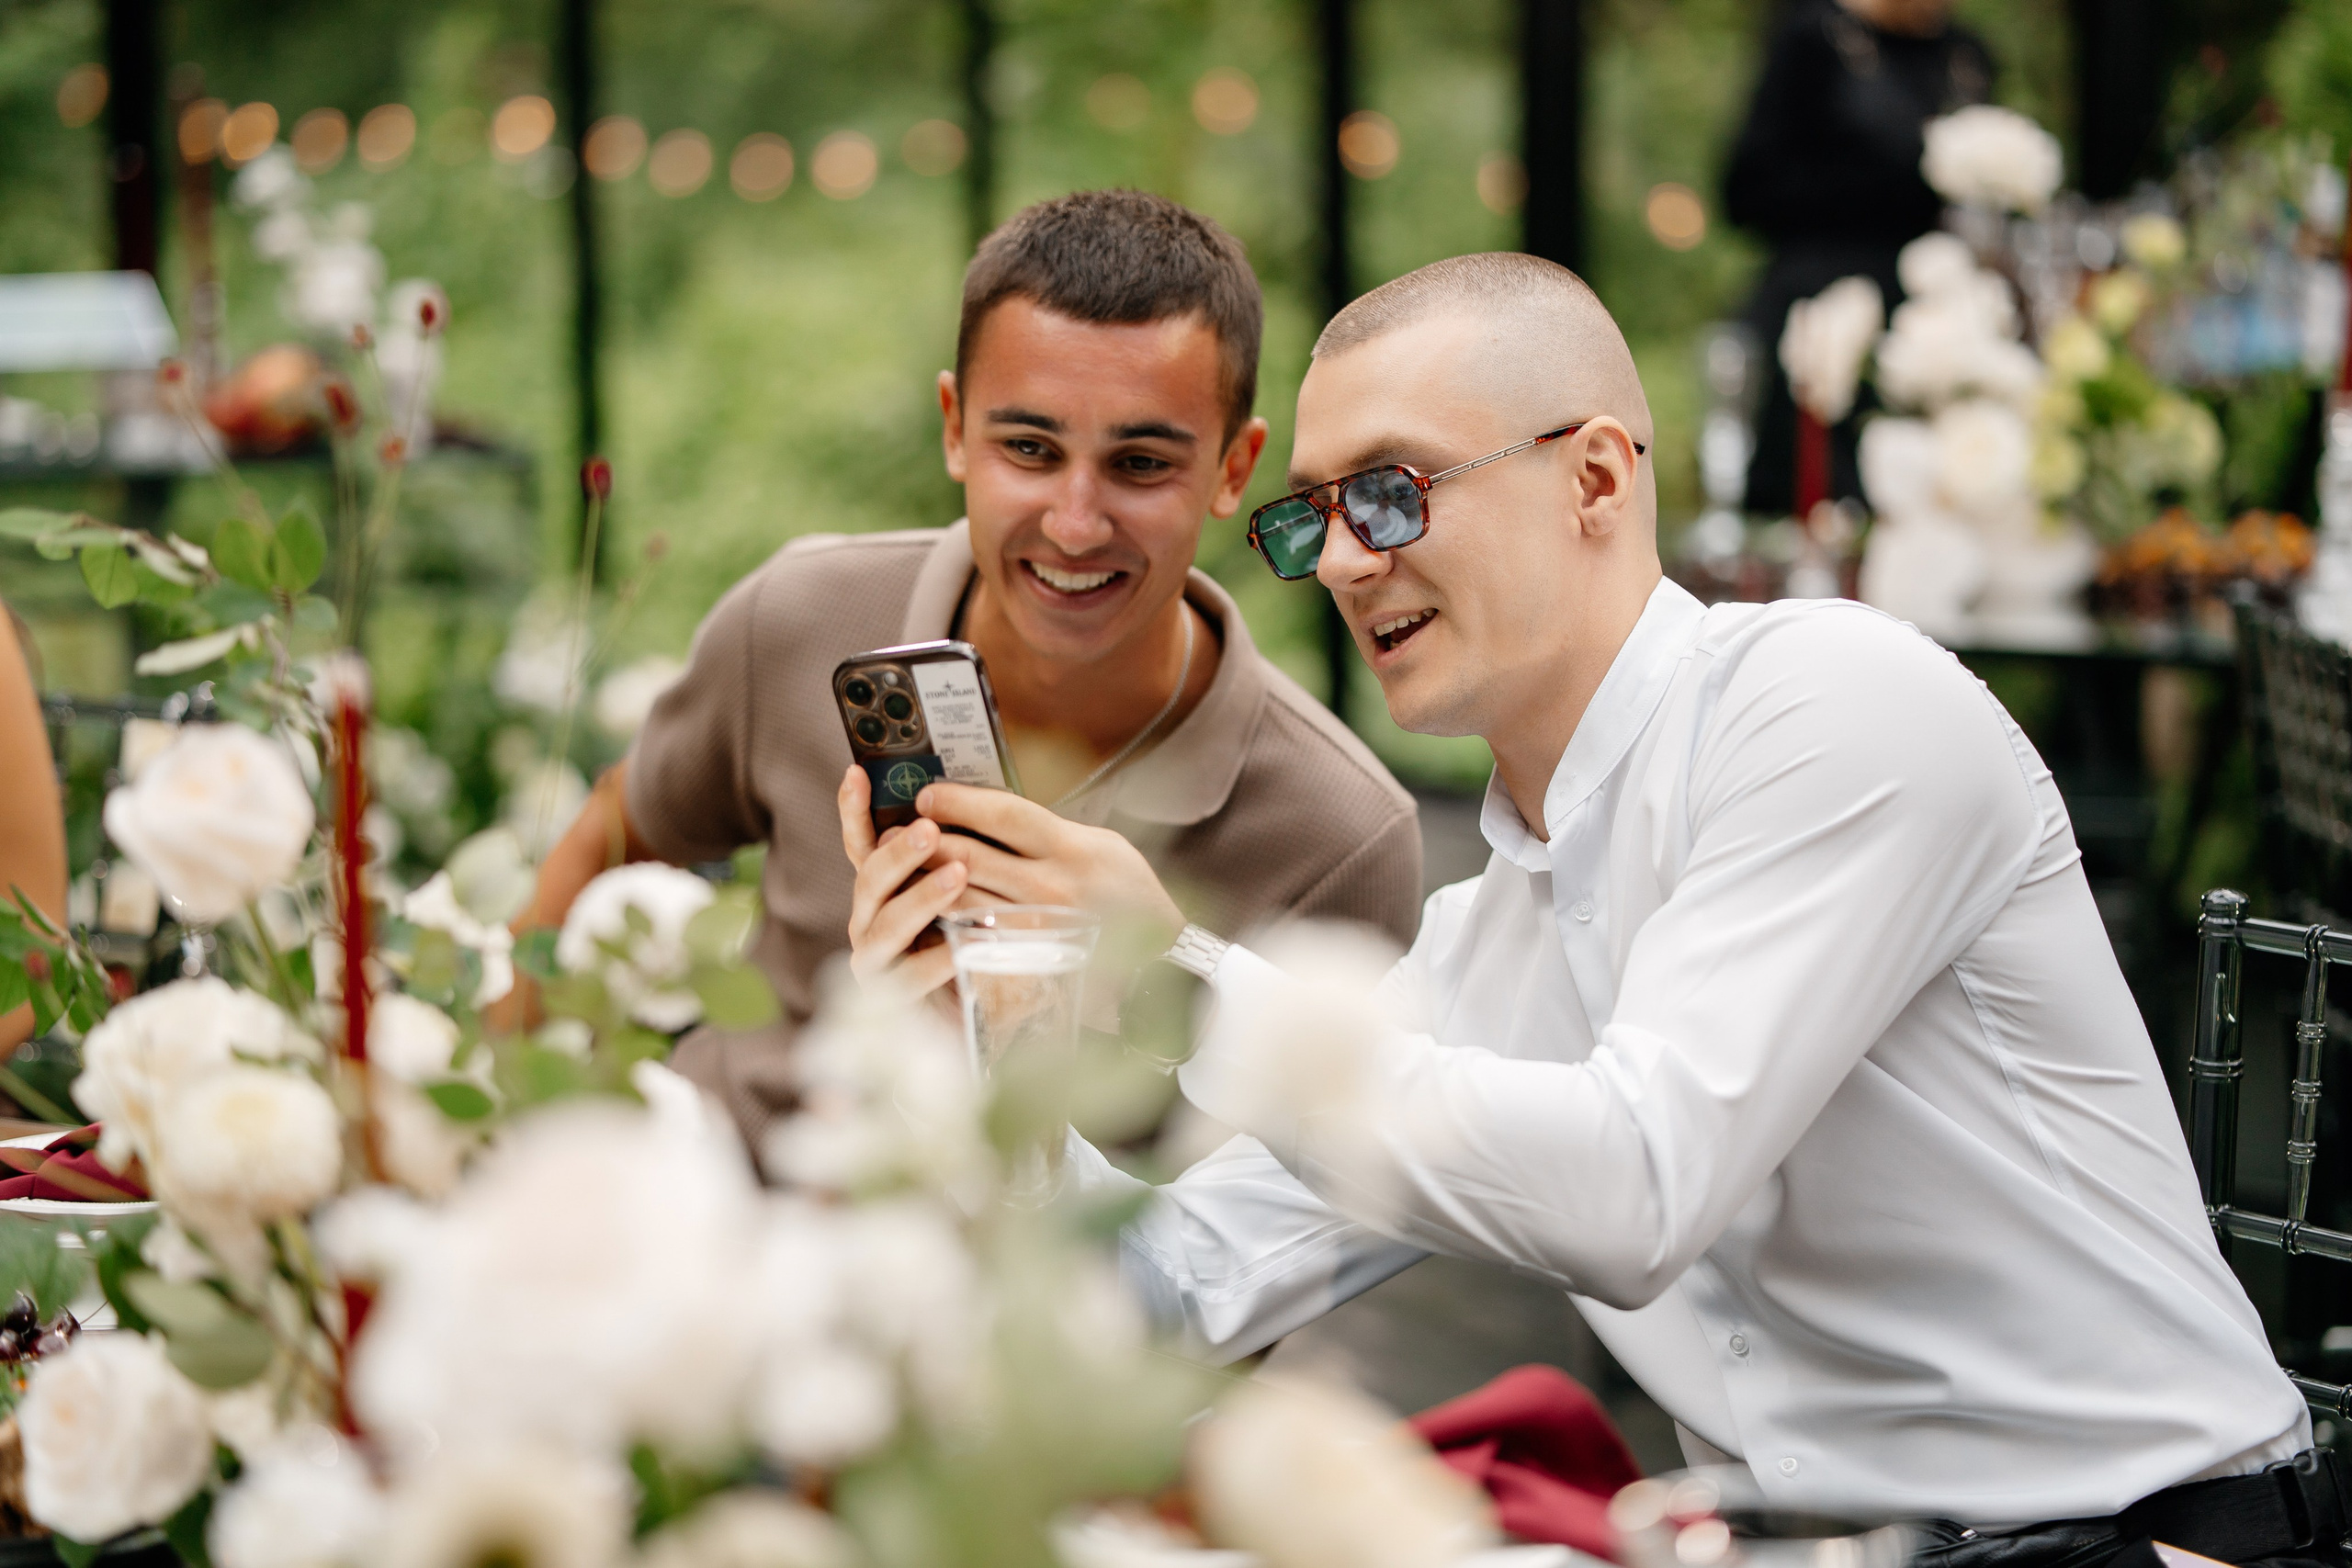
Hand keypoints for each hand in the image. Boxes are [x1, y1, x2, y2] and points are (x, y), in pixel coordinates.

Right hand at [838, 767, 968, 996]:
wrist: (977, 1015)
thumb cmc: (972, 939)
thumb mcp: (970, 891)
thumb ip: (958, 856)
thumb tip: (962, 807)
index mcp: (881, 888)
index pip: (861, 842)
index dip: (854, 810)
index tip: (857, 773)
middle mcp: (867, 919)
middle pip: (871, 879)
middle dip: (898, 853)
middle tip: (929, 830)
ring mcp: (873, 959)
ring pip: (886, 924)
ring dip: (920, 898)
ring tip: (958, 876)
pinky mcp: (891, 999)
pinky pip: (908, 977)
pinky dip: (937, 961)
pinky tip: (966, 946)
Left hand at [910, 781, 1185, 950]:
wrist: (1161, 959)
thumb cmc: (1129, 895)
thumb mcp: (1101, 846)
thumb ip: (1049, 832)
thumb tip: (992, 815)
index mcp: (1070, 849)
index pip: (1004, 814)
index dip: (959, 801)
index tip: (929, 795)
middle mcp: (1051, 887)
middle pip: (970, 855)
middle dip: (927, 839)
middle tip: (903, 831)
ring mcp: (1036, 928)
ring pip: (961, 897)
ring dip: (925, 880)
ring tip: (905, 867)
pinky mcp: (1026, 960)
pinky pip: (972, 937)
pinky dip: (946, 921)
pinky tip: (930, 910)